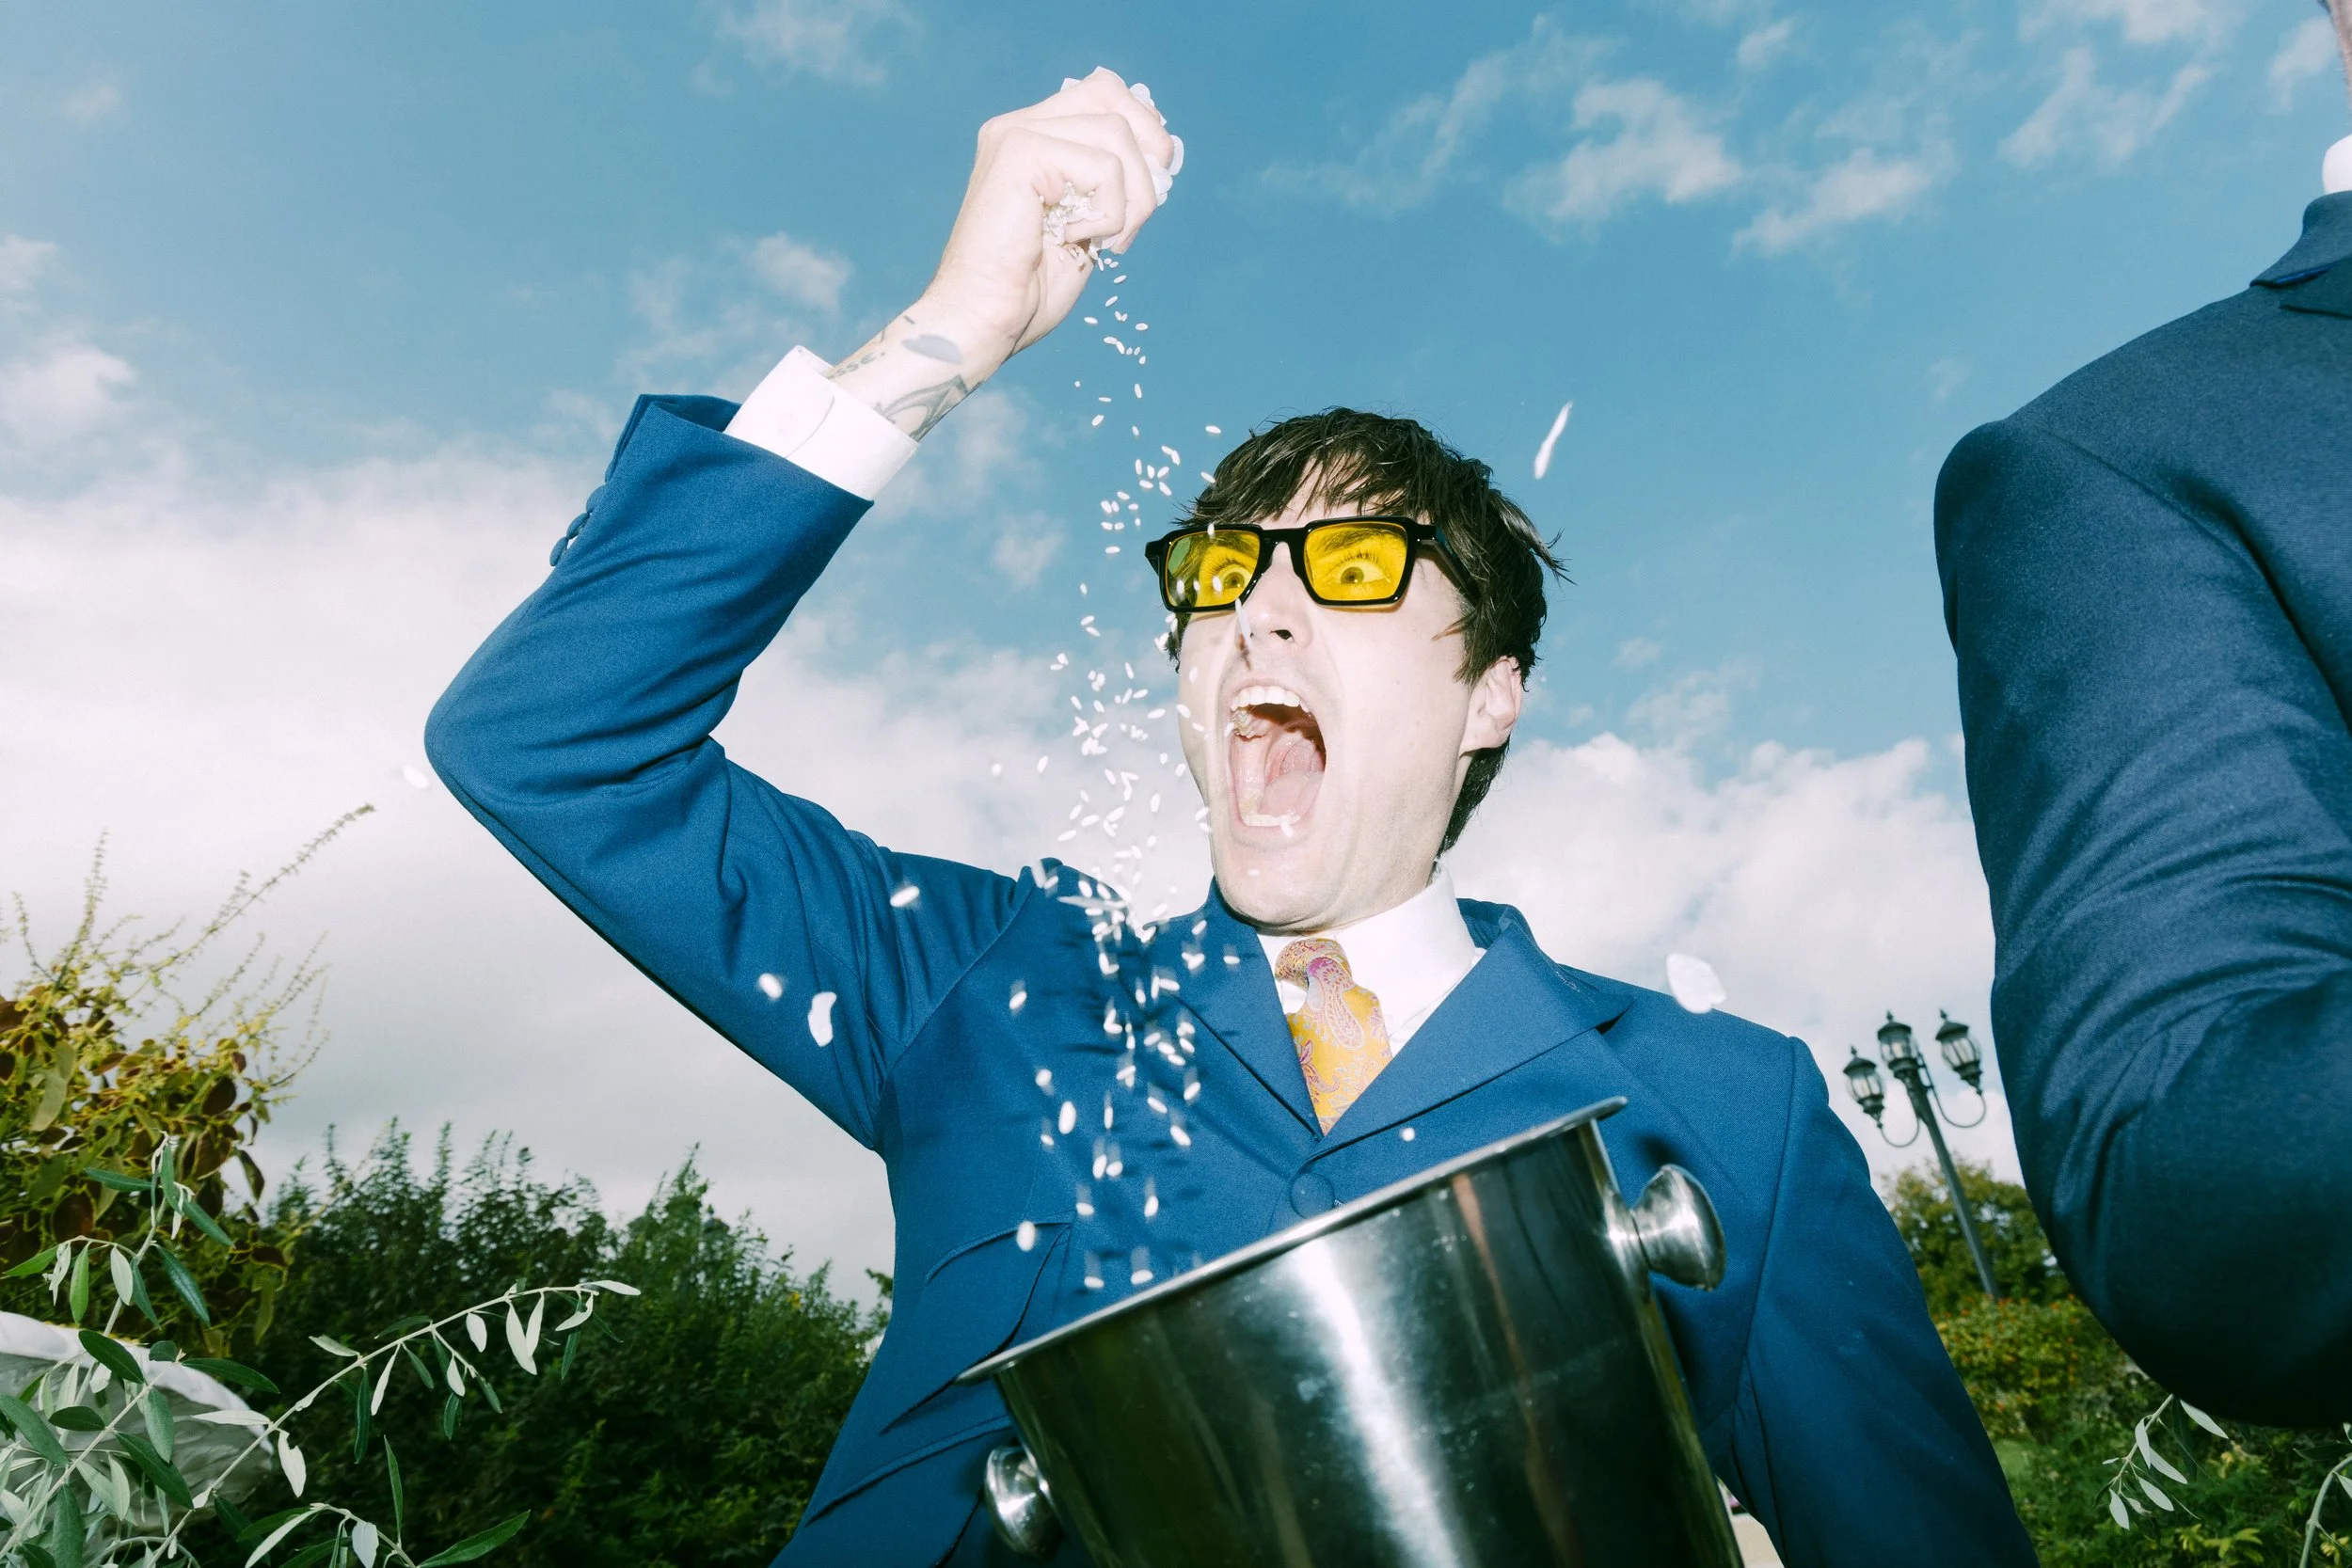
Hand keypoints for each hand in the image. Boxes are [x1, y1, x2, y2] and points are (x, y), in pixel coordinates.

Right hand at [930, 68, 1180, 362]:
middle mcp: (1018, 126)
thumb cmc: (1028, 289)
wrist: (981, 321)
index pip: (1102, 92)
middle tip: (1141, 213)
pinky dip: (1109, 214)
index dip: (1143, 127)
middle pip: (1111, 95)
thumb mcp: (1086, 224)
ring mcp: (1016, 135)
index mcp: (1030, 137)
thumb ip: (1112, 184)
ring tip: (1109, 241)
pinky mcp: (1021, 153)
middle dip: (1148, 153)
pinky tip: (1076, 240)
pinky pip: (1103, 167)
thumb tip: (1163, 151)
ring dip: (1133, 198)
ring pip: (1116, 133)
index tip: (1154, 178)